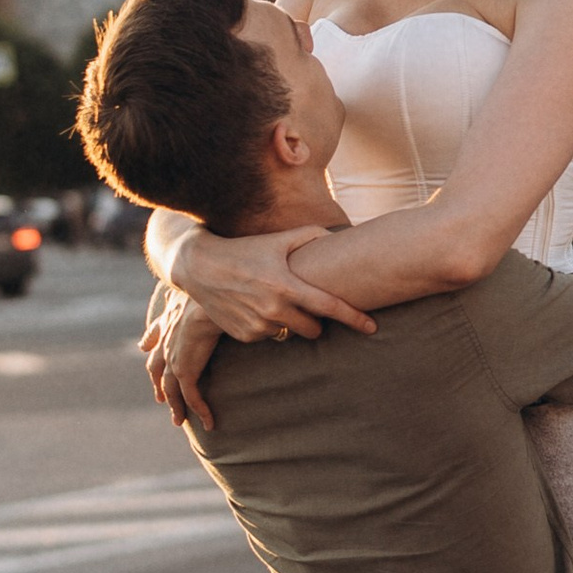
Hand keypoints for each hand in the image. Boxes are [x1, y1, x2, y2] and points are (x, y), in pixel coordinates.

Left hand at [144, 287, 227, 430]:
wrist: (211, 295)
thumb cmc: (214, 287)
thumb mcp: (207, 285)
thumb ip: (211, 287)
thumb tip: (231, 282)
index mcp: (171, 318)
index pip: (156, 332)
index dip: (150, 342)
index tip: (145, 347)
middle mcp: (167, 339)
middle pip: (157, 366)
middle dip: (158, 382)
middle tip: (160, 397)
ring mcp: (173, 356)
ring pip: (171, 388)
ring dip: (176, 405)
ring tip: (179, 420)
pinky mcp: (184, 370)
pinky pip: (191, 396)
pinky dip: (199, 410)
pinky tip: (208, 423)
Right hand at [166, 223, 378, 349]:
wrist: (201, 266)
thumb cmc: (245, 249)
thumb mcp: (278, 239)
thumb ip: (311, 237)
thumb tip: (338, 236)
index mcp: (287, 286)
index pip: (330, 307)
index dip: (354, 318)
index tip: (372, 327)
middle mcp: (274, 309)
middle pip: (313, 330)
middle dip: (315, 321)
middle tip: (306, 306)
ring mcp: (258, 325)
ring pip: (289, 333)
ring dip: (288, 322)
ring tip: (271, 300)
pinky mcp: (244, 336)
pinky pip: (268, 336)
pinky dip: (267, 325)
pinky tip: (254, 307)